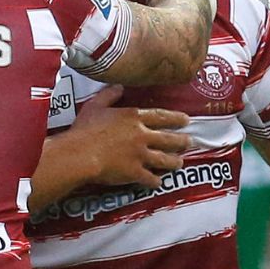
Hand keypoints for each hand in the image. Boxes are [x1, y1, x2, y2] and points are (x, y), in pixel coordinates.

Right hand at [68, 85, 190, 187]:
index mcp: (134, 118)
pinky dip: (156, 181)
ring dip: (174, 162)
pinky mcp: (135, 172)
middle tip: (189, 142)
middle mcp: (142, 135)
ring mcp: (140, 155)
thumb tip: (119, 86)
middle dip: (182, 141)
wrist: (80, 153)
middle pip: (168, 139)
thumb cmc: (85, 129)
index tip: (186, 120)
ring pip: (164, 159)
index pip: (161, 116)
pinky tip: (159, 182)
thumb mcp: (95, 105)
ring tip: (180, 163)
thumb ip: (109, 95)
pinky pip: (150, 178)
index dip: (175, 118)